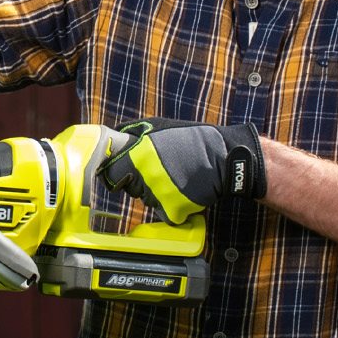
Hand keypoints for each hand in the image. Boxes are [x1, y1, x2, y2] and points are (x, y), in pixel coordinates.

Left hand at [96, 118, 265, 222]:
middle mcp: (145, 175)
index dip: (119, 173)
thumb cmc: (193, 139)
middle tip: (163, 170)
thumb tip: (113, 136)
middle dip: (140, 181)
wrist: (226, 158)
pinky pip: (165, 213)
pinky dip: (173, 207)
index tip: (124, 172)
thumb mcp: (159, 125)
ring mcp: (158, 195)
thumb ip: (132, 131)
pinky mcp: (172, 210)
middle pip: (130, 188)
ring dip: (158, 193)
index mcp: (138, 154)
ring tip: (177, 177)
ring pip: (148, 201)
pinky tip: (185, 191)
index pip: (111, 173)